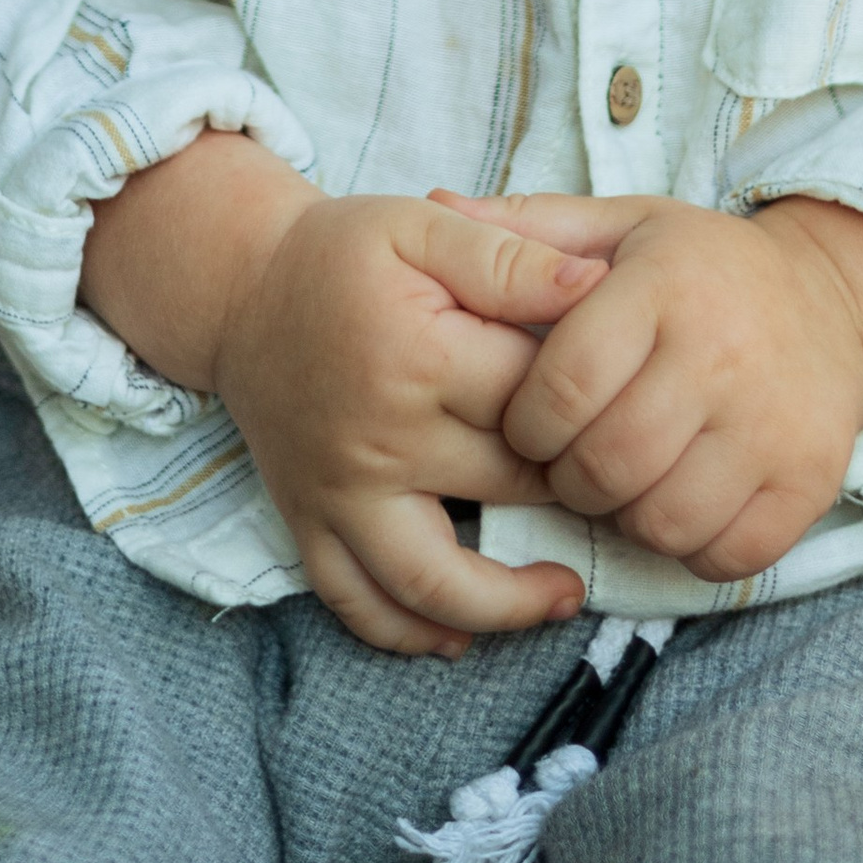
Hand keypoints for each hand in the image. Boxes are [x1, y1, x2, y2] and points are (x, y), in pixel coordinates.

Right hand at [212, 191, 609, 655]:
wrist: (241, 291)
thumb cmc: (341, 256)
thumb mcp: (421, 227)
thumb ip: (508, 257)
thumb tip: (596, 285)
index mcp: (416, 359)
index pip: (535, 400)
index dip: (590, 398)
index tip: (621, 390)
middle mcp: (378, 442)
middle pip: (505, 488)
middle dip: (571, 489)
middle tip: (620, 482)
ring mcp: (339, 496)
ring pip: (433, 583)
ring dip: (507, 607)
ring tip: (565, 595)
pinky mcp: (308, 524)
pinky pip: (358, 604)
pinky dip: (409, 634)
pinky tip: (462, 636)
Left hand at [434, 191, 862, 585]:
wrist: (833, 303)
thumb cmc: (700, 269)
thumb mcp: (620, 225)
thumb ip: (527, 228)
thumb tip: (430, 203)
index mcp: (664, 286)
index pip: (563, 385)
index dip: (526, 423)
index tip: (529, 423)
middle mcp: (723, 355)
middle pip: (607, 465)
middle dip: (568, 479)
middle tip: (570, 461)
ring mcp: (773, 425)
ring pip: (662, 520)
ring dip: (625, 516)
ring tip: (624, 479)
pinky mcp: (810, 481)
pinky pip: (726, 554)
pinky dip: (691, 546)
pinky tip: (680, 500)